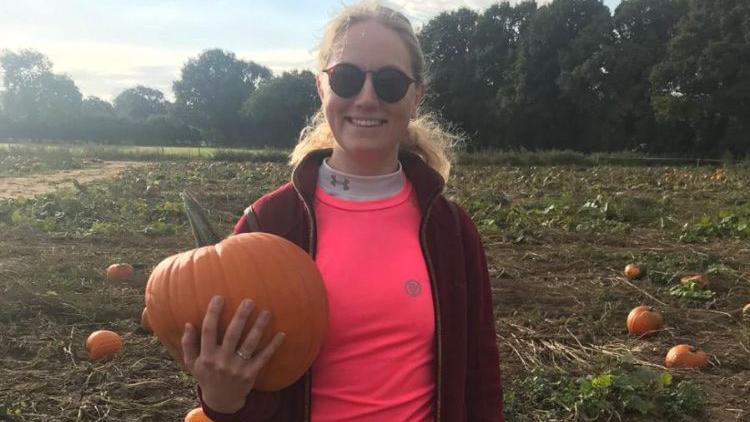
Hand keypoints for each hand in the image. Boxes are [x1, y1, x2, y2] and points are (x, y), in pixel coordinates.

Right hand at [181, 295, 285, 412]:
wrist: (222, 399)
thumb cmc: (207, 375)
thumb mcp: (192, 363)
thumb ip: (188, 343)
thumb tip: (188, 323)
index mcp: (207, 356)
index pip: (208, 331)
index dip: (213, 314)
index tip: (219, 297)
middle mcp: (222, 361)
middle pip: (232, 335)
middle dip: (241, 317)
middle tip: (249, 300)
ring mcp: (237, 368)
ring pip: (249, 344)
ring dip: (259, 327)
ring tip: (266, 312)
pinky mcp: (251, 373)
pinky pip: (263, 357)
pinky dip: (273, 346)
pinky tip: (282, 334)